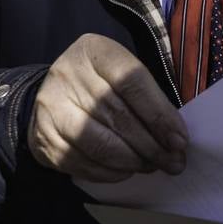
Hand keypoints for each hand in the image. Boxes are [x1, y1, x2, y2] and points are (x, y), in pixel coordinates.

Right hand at [29, 33, 187, 181]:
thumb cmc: (100, 85)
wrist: (53, 95)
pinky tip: (126, 170)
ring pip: (100, 144)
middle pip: (118, 116)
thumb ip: (149, 100)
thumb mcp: (123, 76)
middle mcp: (68, 74)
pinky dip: (110, 172)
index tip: (179, 140)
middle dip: (151, 145)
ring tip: (152, 166)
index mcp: (94, 51)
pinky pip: (83, 162)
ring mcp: (51, 106)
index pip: (131, 81)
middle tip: (173, 162)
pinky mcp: (43, 137)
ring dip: (133, 161)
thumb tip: (175, 140)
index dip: (159, 114)